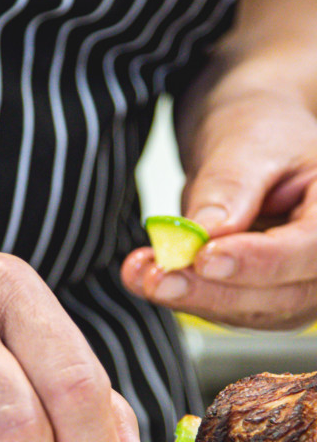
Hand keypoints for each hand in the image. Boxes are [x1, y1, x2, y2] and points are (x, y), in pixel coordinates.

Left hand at [122, 91, 316, 329]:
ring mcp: (297, 286)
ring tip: (141, 273)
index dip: (255, 261)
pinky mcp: (261, 299)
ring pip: (246, 311)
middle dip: (210, 289)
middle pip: (278, 295)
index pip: (307, 250)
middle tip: (157, 276)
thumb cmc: (262, 130)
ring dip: (189, 297)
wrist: (251, 140)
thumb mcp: (247, 143)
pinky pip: (224, 309)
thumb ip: (229, 189)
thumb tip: (205, 235)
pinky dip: (184, 295)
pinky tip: (149, 277)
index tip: (204, 257)